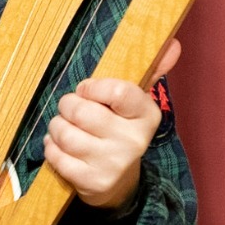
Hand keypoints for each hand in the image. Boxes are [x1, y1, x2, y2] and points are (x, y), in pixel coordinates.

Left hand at [43, 36, 181, 211]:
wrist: (120, 182)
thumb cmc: (121, 129)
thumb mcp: (136, 102)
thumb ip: (151, 70)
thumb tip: (173, 42)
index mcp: (147, 116)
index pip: (117, 92)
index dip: (92, 87)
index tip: (86, 90)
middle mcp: (134, 141)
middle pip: (82, 111)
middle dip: (68, 105)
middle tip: (70, 108)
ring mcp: (113, 164)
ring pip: (65, 133)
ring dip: (56, 126)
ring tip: (63, 126)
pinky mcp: (92, 182)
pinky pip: (57, 156)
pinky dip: (51, 147)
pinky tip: (59, 145)